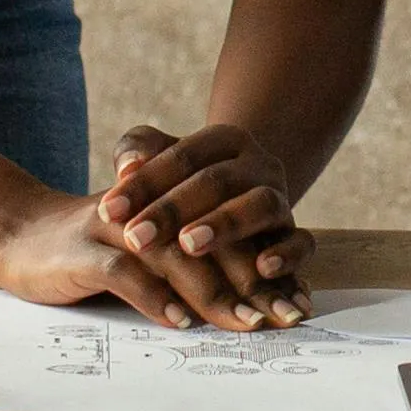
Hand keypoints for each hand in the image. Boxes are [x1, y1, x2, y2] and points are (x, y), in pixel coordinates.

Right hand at [0, 183, 259, 329]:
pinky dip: (155, 298)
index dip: (263, 268)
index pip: (227, 235)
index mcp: (171, 205)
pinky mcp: (84, 251)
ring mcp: (116, 228)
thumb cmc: (92, 251)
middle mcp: (150, 210)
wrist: (19, 235)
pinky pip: (125, 272)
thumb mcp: (144, 252)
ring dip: (214, 293)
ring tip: (245, 323)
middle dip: (251, 283)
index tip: (294, 303)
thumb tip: (248, 304)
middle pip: (211, 245)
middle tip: (282, 317)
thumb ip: (188, 267)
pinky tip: (180, 321)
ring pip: (175, 257)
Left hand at [90, 123, 316, 325]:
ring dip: (225, 225)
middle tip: (135, 237)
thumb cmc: (185, 184)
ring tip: (188, 245)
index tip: (107, 211)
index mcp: (223, 141)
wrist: (241, 197)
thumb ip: (137, 153)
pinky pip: (303, 242)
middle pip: (218, 180)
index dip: (143, 183)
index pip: (182, 156)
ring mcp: (280, 198)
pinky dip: (287, 254)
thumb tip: (127, 167)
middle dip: (173, 210)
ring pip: (262, 205)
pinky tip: (263, 269)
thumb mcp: (160, 161)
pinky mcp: (295, 234)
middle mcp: (257, 165)